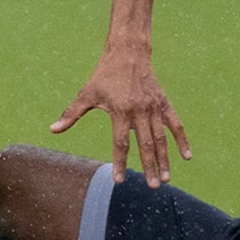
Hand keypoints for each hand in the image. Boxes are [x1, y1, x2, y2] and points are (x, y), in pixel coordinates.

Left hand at [50, 44, 190, 186]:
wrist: (128, 53)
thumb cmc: (104, 74)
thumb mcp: (86, 93)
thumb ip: (71, 114)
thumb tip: (52, 130)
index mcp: (120, 110)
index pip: (120, 142)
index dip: (120, 162)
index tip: (119, 180)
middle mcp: (139, 110)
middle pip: (145, 144)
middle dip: (149, 166)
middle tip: (153, 187)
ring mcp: (153, 107)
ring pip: (161, 138)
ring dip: (165, 159)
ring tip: (166, 179)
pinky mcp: (163, 103)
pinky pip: (175, 124)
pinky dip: (182, 140)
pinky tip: (187, 156)